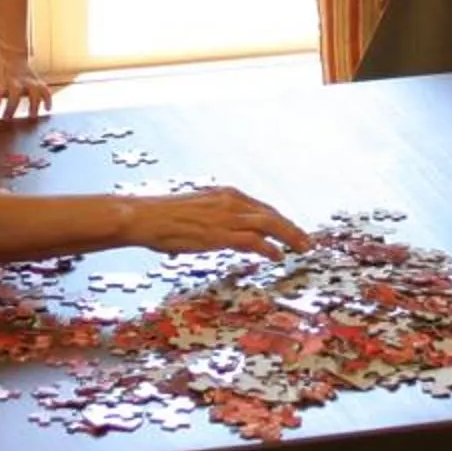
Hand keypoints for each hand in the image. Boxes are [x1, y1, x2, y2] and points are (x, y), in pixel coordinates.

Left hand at [0, 54, 55, 122]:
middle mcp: (15, 82)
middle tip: (7, 118)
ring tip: (32, 116)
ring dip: (34, 104)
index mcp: (0, 82)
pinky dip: (48, 99)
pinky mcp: (37, 83)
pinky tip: (47, 109)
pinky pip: (46, 90)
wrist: (9, 57)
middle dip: (11, 106)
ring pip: (34, 91)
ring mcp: (28, 81)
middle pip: (15, 93)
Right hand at [125, 186, 311, 256]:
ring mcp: (225, 217)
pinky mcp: (219, 234)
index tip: (290, 230)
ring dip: (290, 235)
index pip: (260, 207)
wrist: (144, 216)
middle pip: (271, 213)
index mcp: (224, 195)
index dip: (279, 219)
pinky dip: (269, 247)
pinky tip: (278, 256)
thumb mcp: (195, 212)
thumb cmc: (162, 217)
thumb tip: (222, 236)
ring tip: (302, 248)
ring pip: (269, 224)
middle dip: (292, 228)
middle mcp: (230, 202)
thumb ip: (214, 221)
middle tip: (307, 241)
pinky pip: (253, 240)